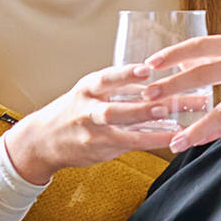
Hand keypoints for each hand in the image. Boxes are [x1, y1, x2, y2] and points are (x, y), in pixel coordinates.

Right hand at [2, 64, 180, 184]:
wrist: (43, 140)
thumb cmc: (73, 110)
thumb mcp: (89, 91)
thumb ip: (119, 85)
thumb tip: (155, 75)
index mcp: (87, 89)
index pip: (106, 79)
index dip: (126, 74)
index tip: (147, 70)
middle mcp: (87, 111)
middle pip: (114, 110)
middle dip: (142, 108)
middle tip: (166, 104)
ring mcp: (93, 133)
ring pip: (123, 133)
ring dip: (152, 129)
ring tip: (176, 126)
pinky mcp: (100, 150)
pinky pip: (130, 145)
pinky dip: (152, 142)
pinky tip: (172, 139)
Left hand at [143, 32, 220, 152]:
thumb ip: (214, 53)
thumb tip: (179, 61)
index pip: (198, 46)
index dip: (172, 55)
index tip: (148, 64)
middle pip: (203, 74)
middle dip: (173, 86)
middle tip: (147, 97)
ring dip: (195, 126)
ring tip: (173, 139)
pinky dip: (215, 134)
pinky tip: (196, 142)